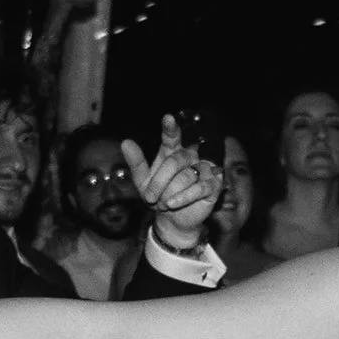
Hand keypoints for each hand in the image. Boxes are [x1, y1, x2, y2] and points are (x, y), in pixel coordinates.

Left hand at [121, 115, 222, 249]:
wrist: (172, 220)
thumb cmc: (159, 197)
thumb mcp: (143, 182)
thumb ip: (136, 162)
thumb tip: (125, 142)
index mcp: (172, 152)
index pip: (172, 137)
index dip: (170, 128)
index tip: (167, 118)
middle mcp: (190, 157)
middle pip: (175, 161)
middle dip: (160, 181)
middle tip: (150, 198)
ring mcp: (203, 170)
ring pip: (186, 177)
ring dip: (170, 193)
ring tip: (164, 204)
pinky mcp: (213, 185)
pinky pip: (199, 188)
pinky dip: (184, 197)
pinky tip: (172, 203)